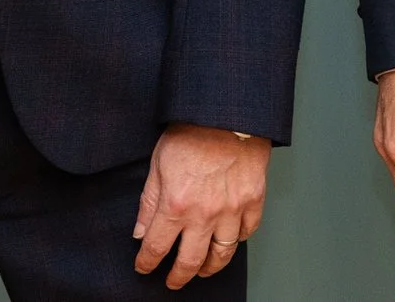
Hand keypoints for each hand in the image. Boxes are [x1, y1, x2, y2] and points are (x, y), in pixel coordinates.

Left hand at [133, 124, 270, 288]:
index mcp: (175, 205)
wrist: (228, 112)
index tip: (144, 267)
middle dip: (178, 277)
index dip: (146, 263)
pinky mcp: (253, 201)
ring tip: (202, 269)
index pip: (155, 248)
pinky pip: (247, 232)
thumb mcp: (158, 163)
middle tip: (173, 282)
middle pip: (189, 262)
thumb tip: (141, 231)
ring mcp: (232, 210)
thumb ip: (149, 201)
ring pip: (222, 254)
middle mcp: (204, 214)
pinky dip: (238, 240)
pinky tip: (230, 239)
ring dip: (209, 267)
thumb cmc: (192, 130)